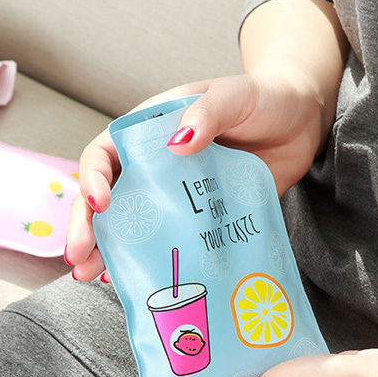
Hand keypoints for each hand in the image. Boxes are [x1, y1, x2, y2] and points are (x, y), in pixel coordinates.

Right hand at [65, 70, 327, 280]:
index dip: (93, 178)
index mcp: (153, 130)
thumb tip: (178, 142)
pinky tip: (131, 279)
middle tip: (77, 258)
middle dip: (88, 227)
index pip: (107, 153)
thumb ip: (207, 113)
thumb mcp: (234, 96)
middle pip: (109, 198)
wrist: (301, 124)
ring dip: (108, 251)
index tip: (99, 204)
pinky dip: (147, 261)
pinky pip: (168, 243)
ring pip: (132, 226)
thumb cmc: (263, 101)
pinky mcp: (201, 220)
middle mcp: (156, 166)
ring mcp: (176, 197)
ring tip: (89, 277)